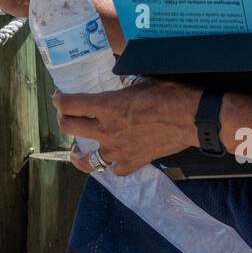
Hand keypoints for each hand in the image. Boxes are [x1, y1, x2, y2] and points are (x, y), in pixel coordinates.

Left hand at [55, 79, 202, 175]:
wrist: (193, 118)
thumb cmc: (170, 94)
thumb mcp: (140, 82)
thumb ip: (122, 90)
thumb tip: (116, 88)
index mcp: (107, 106)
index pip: (70, 105)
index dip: (59, 100)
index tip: (59, 98)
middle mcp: (107, 130)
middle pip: (69, 128)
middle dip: (63, 120)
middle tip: (66, 116)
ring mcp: (118, 150)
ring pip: (86, 158)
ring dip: (78, 152)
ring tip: (75, 151)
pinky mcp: (133, 162)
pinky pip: (113, 170)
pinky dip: (109, 165)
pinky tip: (109, 160)